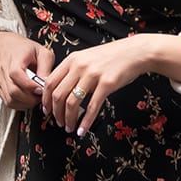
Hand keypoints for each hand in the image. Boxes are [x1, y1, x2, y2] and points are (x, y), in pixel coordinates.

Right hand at [0, 31, 53, 110]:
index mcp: (15, 57)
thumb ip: (46, 67)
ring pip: (10, 99)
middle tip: (42, 96)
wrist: (11, 49)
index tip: (41, 89)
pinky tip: (29, 99)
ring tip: (36, 97)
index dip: (29, 85)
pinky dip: (20, 104)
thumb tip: (46, 84)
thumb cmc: (28, 51)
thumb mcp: (43, 53)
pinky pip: (8, 102)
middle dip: (30, 98)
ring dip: (26, 103)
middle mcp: (4, 69)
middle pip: (12, 90)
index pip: (16, 74)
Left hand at [42, 34, 180, 134]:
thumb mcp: (88, 58)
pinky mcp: (107, 84)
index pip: (50, 82)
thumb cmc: (113, 56)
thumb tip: (62, 89)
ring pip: (72, 102)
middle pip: (58, 95)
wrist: (135, 52)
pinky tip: (83, 129)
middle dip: (55, 113)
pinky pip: (91, 107)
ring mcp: (93, 75)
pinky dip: (85, 121)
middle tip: (58, 122)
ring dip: (68, 119)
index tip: (47, 110)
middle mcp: (79, 67)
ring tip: (69, 127)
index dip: (45, 99)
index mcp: (72, 59)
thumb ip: (74, 70)